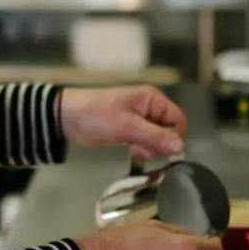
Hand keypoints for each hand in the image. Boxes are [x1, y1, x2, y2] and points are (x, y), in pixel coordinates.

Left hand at [60, 86, 186, 161]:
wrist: (67, 117)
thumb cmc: (97, 116)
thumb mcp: (127, 127)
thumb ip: (155, 137)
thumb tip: (181, 148)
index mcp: (153, 99)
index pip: (178, 120)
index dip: (173, 137)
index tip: (160, 149)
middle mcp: (150, 107)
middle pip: (169, 131)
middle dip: (158, 144)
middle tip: (140, 148)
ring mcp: (140, 119)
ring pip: (158, 139)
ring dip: (149, 148)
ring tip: (132, 149)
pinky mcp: (130, 130)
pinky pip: (145, 142)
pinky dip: (141, 148)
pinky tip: (129, 150)